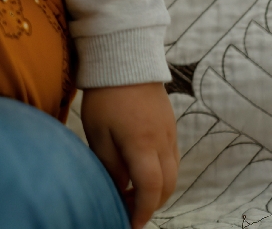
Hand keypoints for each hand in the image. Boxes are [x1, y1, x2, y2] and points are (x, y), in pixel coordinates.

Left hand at [81, 82, 178, 227]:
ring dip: (157, 190)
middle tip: (129, 210)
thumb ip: (110, 164)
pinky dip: (162, 173)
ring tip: (133, 192)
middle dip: (151, 204)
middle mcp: (162, 143)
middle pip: (167, 187)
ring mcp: (170, 135)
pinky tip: (142, 170)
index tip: (131, 223)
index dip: (142, 211)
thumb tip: (120, 190)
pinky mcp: (171, 127)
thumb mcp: (97, 132)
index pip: (150, 189)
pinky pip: (173, 159)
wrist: (126, 59)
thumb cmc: (105, 95)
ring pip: (173, 174)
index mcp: (142, 145)